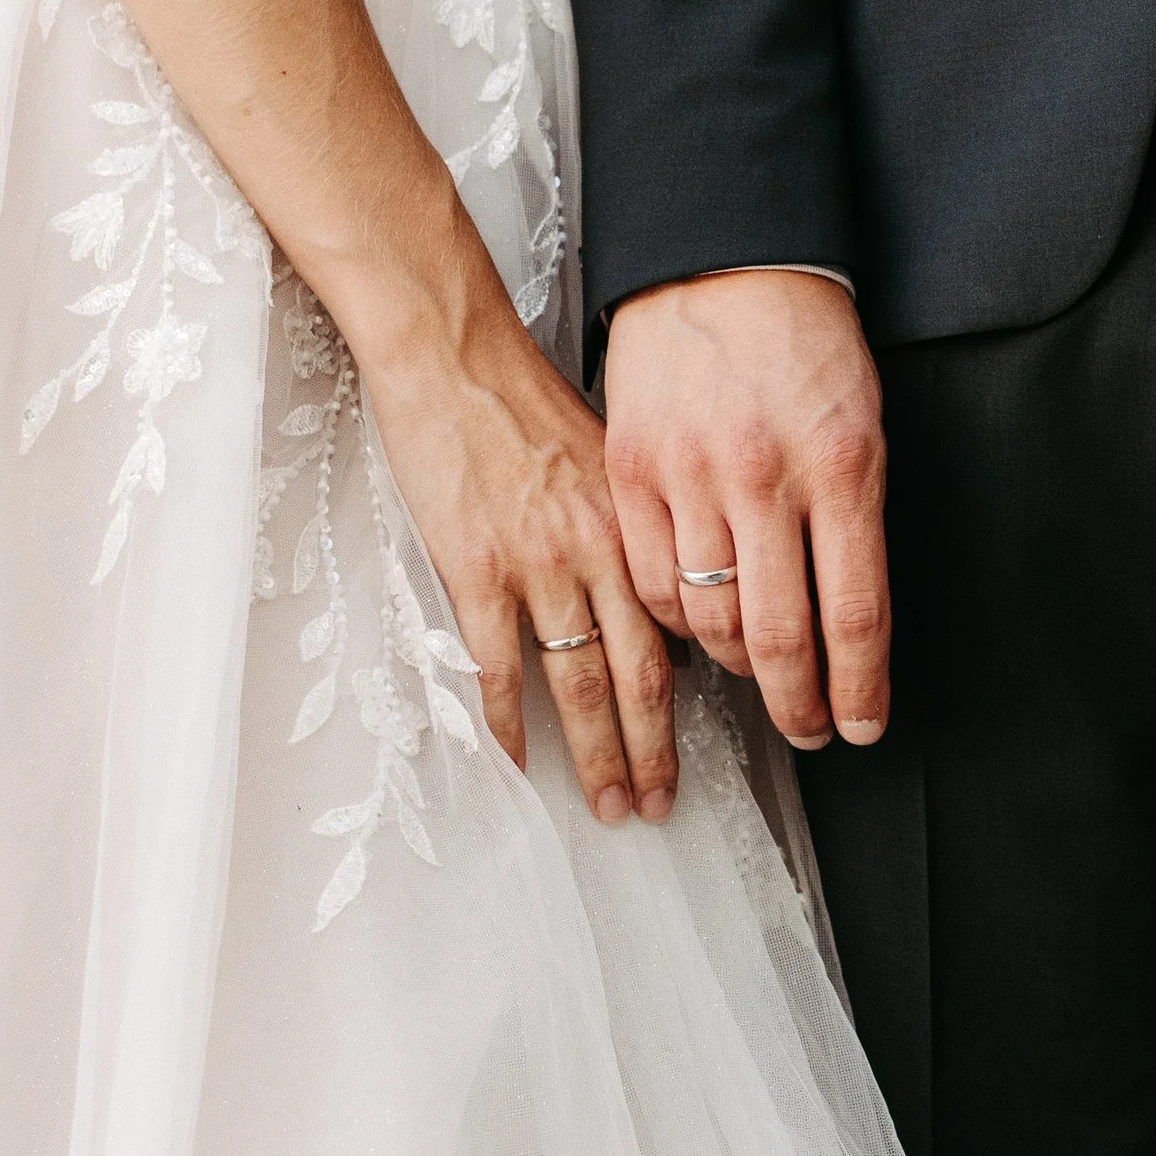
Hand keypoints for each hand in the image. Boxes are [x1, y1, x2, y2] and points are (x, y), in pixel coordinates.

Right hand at [359, 277, 677, 825]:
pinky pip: (498, 668)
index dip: (699, 694)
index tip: (702, 734)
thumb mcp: (603, 451)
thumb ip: (625, 523)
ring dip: (600, 756)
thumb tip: (644, 585)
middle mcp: (600, 550)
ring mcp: (538, 564)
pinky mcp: (475, 570)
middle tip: (662, 801)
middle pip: (644, 676)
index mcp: (636, 522)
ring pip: (582, 686)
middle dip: (657, 751)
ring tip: (610, 804)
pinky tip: (517, 761)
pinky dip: (509, 724)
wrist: (453, 351)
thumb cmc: (518, 391)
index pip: (683, 627)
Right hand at [603, 271, 890, 752]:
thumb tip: (850, 616)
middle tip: (807, 727)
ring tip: (753, 676)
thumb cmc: (800, 338)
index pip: (856, 612)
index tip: (860, 724)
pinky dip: (675, 620)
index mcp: (840, 466)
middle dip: (797, 702)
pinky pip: (651, 582)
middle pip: (779, 634)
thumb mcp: (862, 423)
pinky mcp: (631, 472)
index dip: (859, 687)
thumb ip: (856, 517)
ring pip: (708, 620)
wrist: (718, 260)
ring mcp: (690, 476)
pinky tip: (694, 625)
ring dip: (736, 667)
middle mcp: (764, 478)